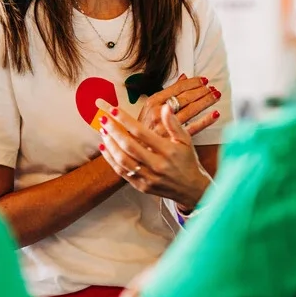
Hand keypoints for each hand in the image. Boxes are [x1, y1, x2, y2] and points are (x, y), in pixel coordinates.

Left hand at [98, 103, 216, 208]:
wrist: (192, 190)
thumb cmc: (188, 161)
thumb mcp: (186, 140)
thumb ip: (174, 124)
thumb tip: (165, 107)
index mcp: (168, 151)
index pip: (142, 132)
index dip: (126, 120)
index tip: (114, 110)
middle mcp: (157, 165)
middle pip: (129, 146)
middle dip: (113, 130)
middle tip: (103, 118)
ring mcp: (148, 178)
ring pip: (123, 160)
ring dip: (110, 145)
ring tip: (103, 131)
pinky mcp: (142, 187)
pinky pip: (122, 173)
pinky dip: (110, 160)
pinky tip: (104, 148)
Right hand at [136, 74, 221, 138]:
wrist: (135, 150)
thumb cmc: (144, 127)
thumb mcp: (150, 107)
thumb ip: (168, 92)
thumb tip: (184, 77)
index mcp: (153, 102)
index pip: (176, 88)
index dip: (192, 83)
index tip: (203, 80)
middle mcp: (160, 113)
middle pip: (185, 98)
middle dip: (201, 91)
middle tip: (212, 87)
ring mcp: (168, 126)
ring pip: (191, 110)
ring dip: (205, 101)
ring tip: (216, 95)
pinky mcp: (174, 139)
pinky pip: (194, 128)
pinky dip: (206, 120)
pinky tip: (215, 114)